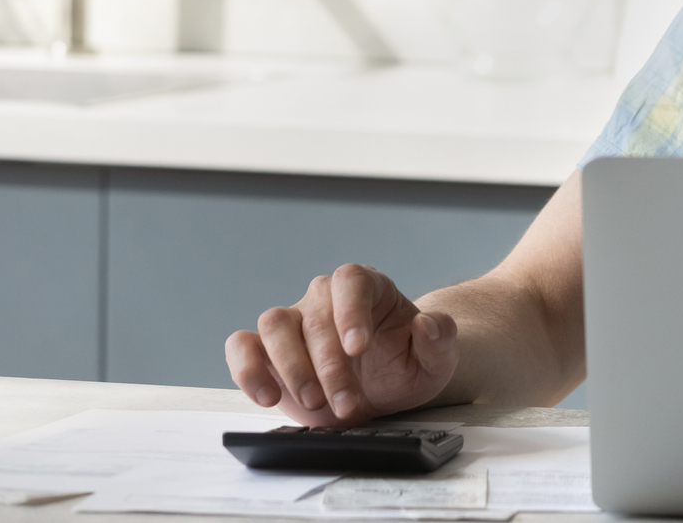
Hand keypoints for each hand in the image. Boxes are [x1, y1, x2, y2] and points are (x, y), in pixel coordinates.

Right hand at [225, 264, 456, 425]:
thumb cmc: (407, 366)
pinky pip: (241, 346)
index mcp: (368, 287)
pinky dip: (247, 370)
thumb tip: (427, 323)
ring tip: (315, 404)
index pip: (351, 280)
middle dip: (329, 365)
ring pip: (275, 325)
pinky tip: (268, 398)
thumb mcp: (437, 360)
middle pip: (316, 315)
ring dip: (292, 368)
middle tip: (347, 403)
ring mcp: (292, 322)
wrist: (384, 391)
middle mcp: (324, 298)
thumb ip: (441, 339)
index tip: (358, 349)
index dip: (350, 310)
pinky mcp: (265, 352)